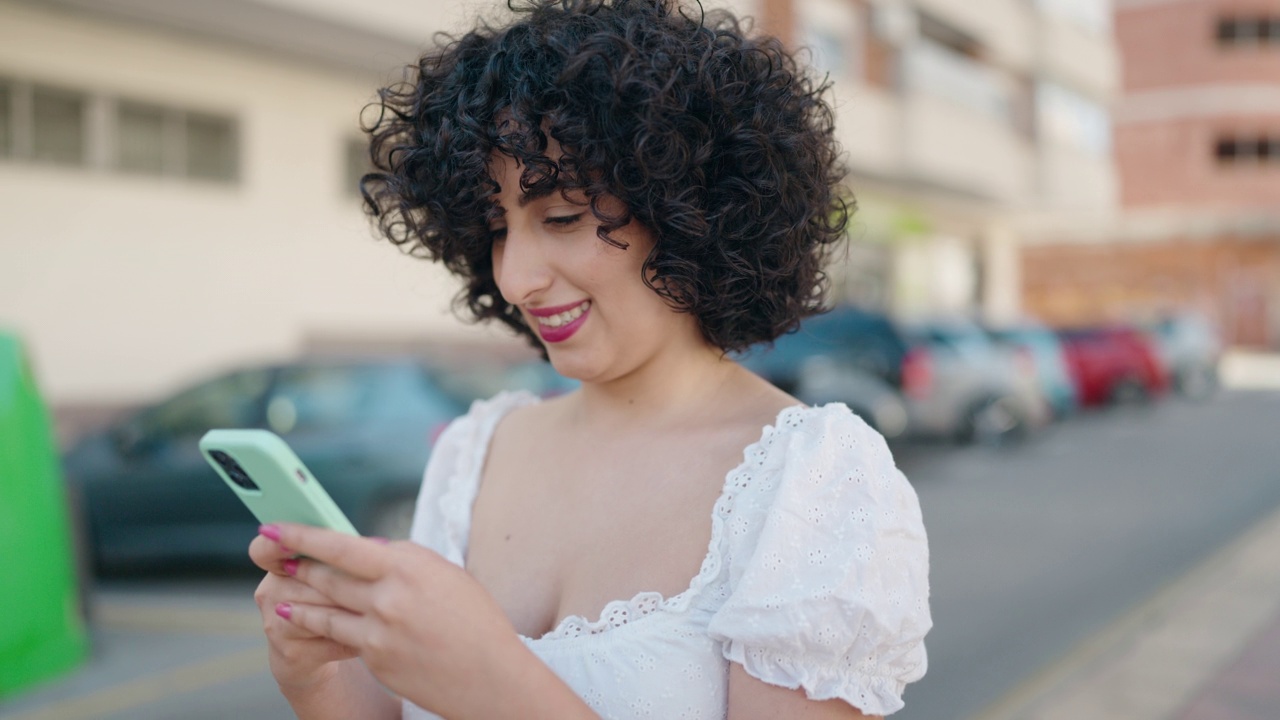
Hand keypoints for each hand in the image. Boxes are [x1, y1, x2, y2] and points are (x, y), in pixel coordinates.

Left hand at [265, 523, 528, 717]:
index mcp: (409, 566)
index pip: (342, 545)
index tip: (277, 527)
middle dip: (298, 564)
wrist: (490, 676)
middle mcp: (389, 596)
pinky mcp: (374, 658)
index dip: (303, 536)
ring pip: (325, 607)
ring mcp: (378, 630)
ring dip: (301, 596)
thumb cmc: (476, 621)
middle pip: (328, 575)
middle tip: (277, 555)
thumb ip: (404, 560)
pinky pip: (339, 635)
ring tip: (285, 589)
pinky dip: (319, 624)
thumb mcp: (447, 575)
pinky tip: (303, 618)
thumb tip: (367, 548)